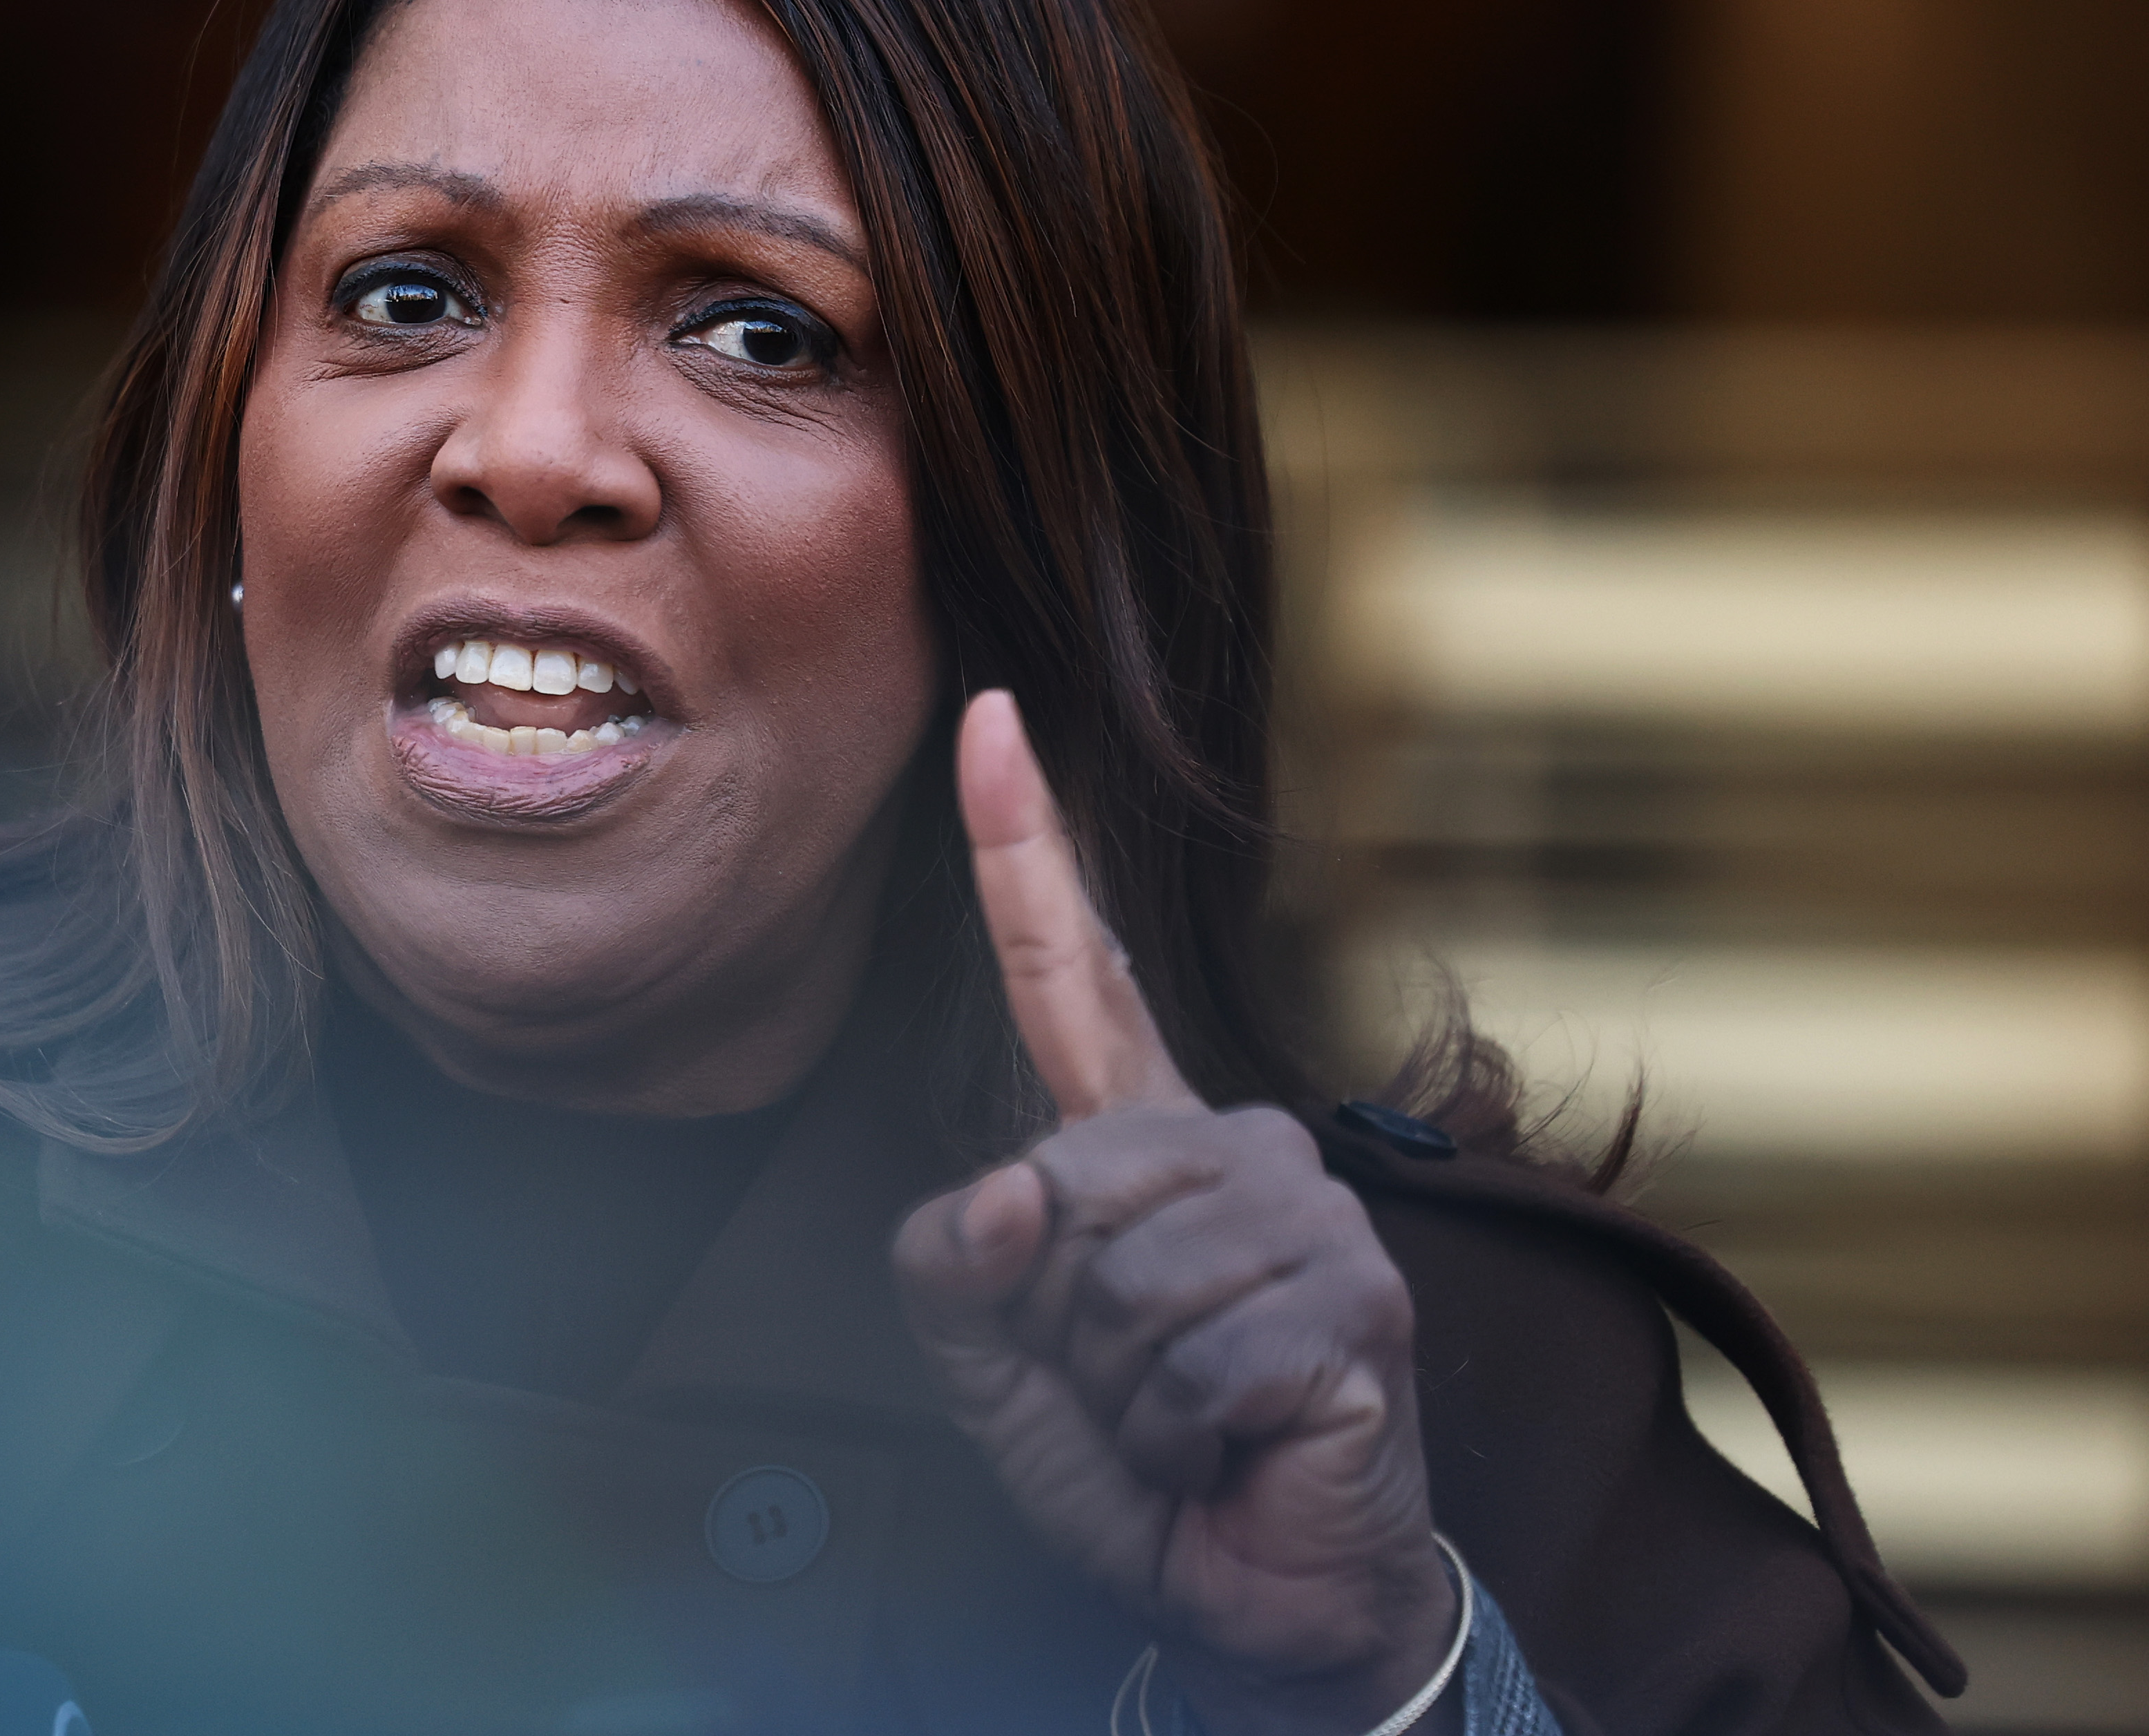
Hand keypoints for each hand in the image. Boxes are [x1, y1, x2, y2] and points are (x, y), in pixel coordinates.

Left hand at [893, 692, 1454, 1732]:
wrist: (1262, 1592)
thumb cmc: (1134, 1457)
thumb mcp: (993, 1363)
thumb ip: (950, 1266)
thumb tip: (1015, 1190)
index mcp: (1142, 1140)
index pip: (1072, 969)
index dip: (1021, 842)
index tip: (986, 714)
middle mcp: (1237, 1143)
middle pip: (1063, 1186)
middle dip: (1061, 1324)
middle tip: (1132, 1386)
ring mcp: (1310, 1211)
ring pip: (1120, 1277)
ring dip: (1123, 1385)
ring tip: (1187, 1414)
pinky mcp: (1358, 1297)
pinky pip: (1191, 1355)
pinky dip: (1180, 1429)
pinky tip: (1234, 1439)